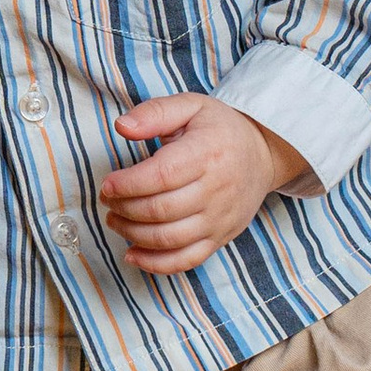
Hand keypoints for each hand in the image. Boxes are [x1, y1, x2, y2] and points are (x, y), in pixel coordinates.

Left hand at [96, 94, 309, 274]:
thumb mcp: (190, 106)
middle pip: (162, 210)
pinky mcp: (220, 238)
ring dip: (133, 234)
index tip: (108, 185)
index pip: (162, 176)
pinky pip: (187, 260)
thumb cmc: (220, 129)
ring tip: (115, 221)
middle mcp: (216, 189)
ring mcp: (219, 218)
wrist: (262, 154)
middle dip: (125, 209)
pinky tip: (132, 254)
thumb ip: (154, 113)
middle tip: (107, 201)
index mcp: (207, 153)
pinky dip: (156, 264)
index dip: (128, 184)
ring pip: (170, 238)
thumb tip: (122, 127)